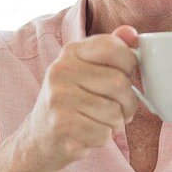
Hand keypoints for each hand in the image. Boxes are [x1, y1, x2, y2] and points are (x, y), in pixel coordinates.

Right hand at [15, 25, 140, 171]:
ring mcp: (59, 99)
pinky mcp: (61, 126)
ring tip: (101, 121)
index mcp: (70, 53)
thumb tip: (132, 33)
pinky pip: (104, 133)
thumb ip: (110, 50)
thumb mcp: (87, 71)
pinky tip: (88, 133)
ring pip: (114, 111)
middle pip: (119, 82)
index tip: (125, 74)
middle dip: (128, 102)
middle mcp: (60, 71)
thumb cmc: (72, 102)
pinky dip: (103, 138)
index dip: (129, 63)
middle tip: (120, 109)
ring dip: (116, 122)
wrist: (39, 139)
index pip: (112, 47)